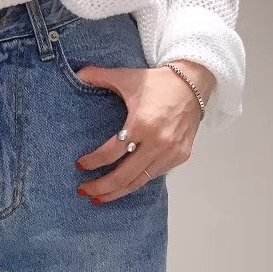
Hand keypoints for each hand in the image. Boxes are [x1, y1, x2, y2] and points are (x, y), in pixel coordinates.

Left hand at [75, 60, 214, 203]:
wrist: (194, 82)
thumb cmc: (159, 82)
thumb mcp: (128, 77)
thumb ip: (100, 76)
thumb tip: (77, 73)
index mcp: (142, 124)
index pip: (112, 153)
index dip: (93, 162)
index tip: (81, 165)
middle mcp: (158, 142)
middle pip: (123, 176)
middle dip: (101, 187)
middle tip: (84, 191)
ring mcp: (171, 152)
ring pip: (139, 182)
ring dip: (117, 192)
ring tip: (100, 197)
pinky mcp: (181, 156)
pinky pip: (154, 175)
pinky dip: (137, 182)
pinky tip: (124, 186)